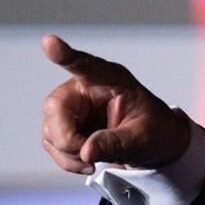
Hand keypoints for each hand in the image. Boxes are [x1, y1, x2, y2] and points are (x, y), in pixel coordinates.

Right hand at [41, 34, 190, 174]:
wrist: (155, 145)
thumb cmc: (155, 131)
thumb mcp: (142, 138)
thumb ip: (115, 142)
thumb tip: (86, 151)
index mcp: (112, 80)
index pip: (86, 65)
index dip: (66, 55)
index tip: (50, 42)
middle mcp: (86, 88)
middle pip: (56, 108)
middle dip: (68, 139)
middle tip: (90, 156)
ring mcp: (73, 107)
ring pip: (51, 130)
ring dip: (69, 154)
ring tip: (97, 160)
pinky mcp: (65, 125)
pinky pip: (52, 144)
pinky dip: (68, 160)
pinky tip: (89, 161)